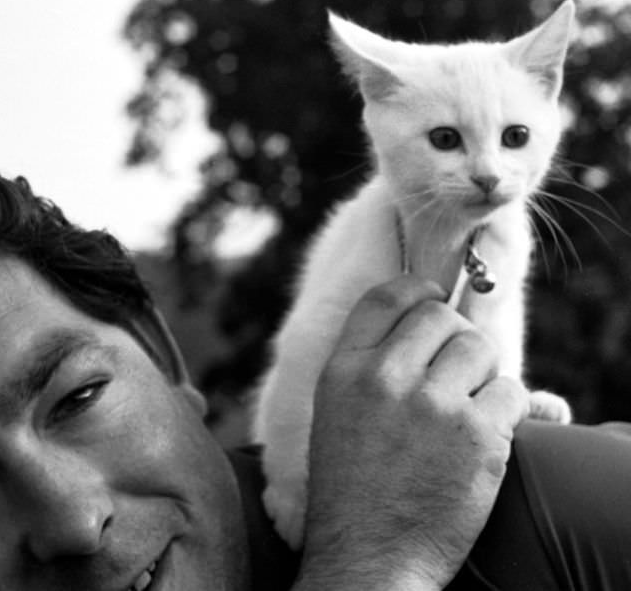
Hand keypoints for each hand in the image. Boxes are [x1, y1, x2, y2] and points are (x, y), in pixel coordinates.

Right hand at [294, 275, 528, 589]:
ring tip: (469, 403)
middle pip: (440, 316)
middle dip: (455, 336)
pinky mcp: (477, 436)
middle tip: (455, 369)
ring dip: (482, 370)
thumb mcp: (334, 414)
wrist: (369, 556)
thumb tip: (419, 327)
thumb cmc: (351, 489)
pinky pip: (511, 389)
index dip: (418, 289)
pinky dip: (507, 407)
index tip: (434, 298)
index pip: (387, 298)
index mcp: (344, 371)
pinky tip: (486, 433)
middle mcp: (384, 378)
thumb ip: (368, 366)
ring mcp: (432, 404)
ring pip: (480, 346)